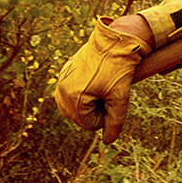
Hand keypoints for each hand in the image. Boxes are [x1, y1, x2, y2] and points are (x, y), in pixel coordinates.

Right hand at [51, 14, 151, 137]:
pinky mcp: (64, 72)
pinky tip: (93, 83)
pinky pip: (68, 94)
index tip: (112, 99)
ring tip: (100, 89)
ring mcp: (61, 80)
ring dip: (86, 104)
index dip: (103, 117)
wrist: (115, 40)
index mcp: (74, 97)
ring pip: (72, 107)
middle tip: (107, 93)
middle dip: (94, 111)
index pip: (87, 124)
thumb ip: (114, 122)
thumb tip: (108, 142)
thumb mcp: (120, 97)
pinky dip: (80, 94)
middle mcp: (63, 89)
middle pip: (78, 117)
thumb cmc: (118, 68)